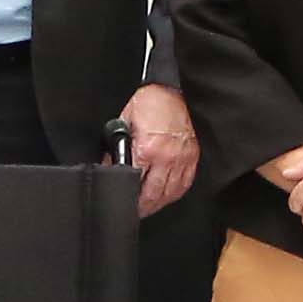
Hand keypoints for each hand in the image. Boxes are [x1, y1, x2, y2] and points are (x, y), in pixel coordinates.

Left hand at [117, 84, 200, 216]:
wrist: (174, 89)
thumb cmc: (152, 102)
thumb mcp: (125, 122)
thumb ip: (118, 146)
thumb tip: (110, 165)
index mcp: (148, 149)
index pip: (134, 182)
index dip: (126, 195)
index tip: (121, 202)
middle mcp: (167, 158)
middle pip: (153, 195)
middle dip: (142, 207)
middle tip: (134, 212)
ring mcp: (182, 159)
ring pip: (169, 194)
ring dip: (157, 203)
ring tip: (148, 207)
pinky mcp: (192, 157)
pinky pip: (184, 184)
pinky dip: (174, 193)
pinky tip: (166, 196)